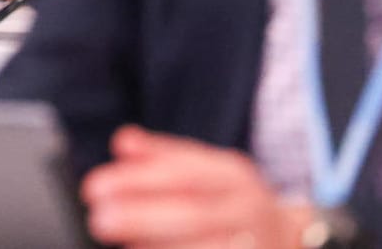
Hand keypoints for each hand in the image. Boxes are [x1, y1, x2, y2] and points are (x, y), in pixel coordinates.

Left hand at [83, 127, 311, 248]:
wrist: (286, 239)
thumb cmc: (230, 203)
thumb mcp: (206, 170)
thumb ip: (162, 156)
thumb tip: (123, 142)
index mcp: (234, 177)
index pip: (183, 174)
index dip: (137, 181)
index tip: (95, 187)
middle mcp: (249, 212)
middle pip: (192, 214)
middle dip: (139, 217)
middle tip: (99, 219)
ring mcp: (256, 246)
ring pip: (204, 248)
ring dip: (155, 246)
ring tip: (122, 244)